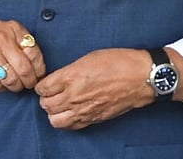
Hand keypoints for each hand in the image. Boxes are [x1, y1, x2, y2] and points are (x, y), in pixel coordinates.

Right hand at [0, 19, 45, 92]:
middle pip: (25, 70)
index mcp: (13, 28)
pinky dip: (0, 88)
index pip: (35, 54)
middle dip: (29, 82)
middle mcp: (2, 38)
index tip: (37, 75)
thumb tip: (39, 67)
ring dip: (14, 87)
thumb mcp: (3, 31)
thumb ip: (20, 44)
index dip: (39, 70)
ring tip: (13, 84)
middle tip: (28, 85)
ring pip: (11, 80)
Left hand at [34, 48, 153, 129]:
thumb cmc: (118, 62)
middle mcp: (74, 95)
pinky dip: (67, 121)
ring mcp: (84, 109)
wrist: (140, 77)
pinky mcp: (94, 119)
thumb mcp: (88, 57)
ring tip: (59, 105)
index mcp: (71, 76)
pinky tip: (71, 113)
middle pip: (45, 105)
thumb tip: (60, 78)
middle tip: (50, 94)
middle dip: (45, 99)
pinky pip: (72, 126)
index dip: (41, 85)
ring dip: (54, 113)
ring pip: (55, 120)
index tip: (45, 84)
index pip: (42, 88)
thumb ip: (70, 70)